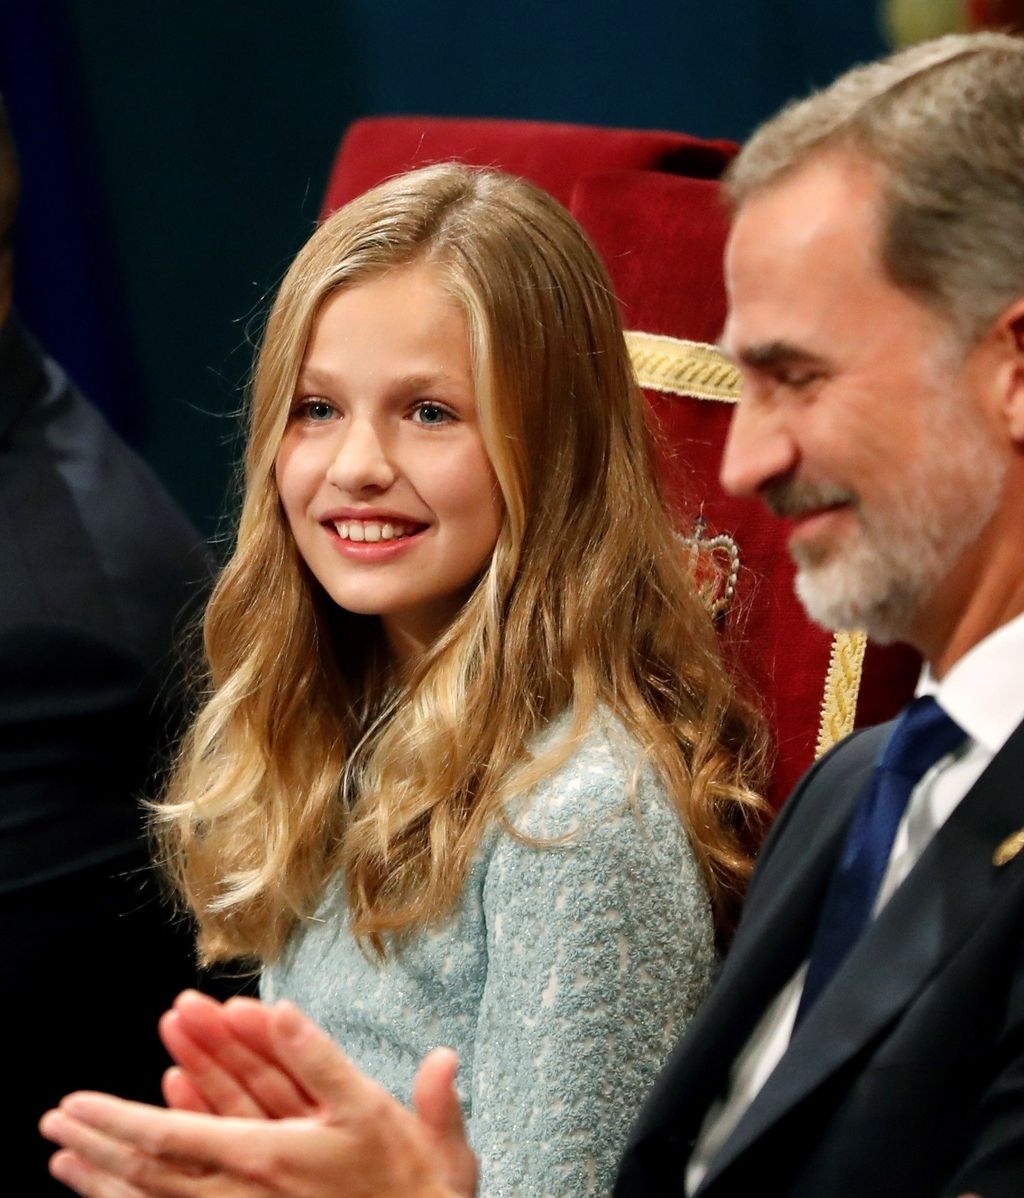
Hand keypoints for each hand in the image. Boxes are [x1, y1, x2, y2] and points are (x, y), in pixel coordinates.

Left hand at [41, 1000, 478, 1197]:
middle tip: (56, 1117)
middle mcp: (249, 1192)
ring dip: (110, 1173)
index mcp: (273, 1157)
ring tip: (65, 1156)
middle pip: (157, 1166)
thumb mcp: (376, 1111)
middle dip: (103, 1138)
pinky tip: (119, 1191)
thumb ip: (329, 1061)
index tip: (77, 1104)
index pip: (176, 1138)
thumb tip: (284, 1009)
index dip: (121, 1119)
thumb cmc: (408, 1182)